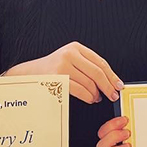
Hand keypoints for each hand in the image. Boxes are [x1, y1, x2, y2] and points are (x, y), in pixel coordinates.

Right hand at [5, 42, 123, 103]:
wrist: (28, 74)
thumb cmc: (51, 70)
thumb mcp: (69, 60)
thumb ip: (87, 66)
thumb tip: (110, 81)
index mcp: (75, 47)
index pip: (100, 62)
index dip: (112, 75)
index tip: (119, 85)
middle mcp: (69, 54)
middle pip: (97, 72)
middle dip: (108, 86)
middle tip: (113, 95)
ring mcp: (63, 65)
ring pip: (89, 83)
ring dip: (96, 94)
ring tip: (97, 98)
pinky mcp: (58, 78)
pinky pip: (81, 91)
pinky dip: (88, 97)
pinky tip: (90, 99)